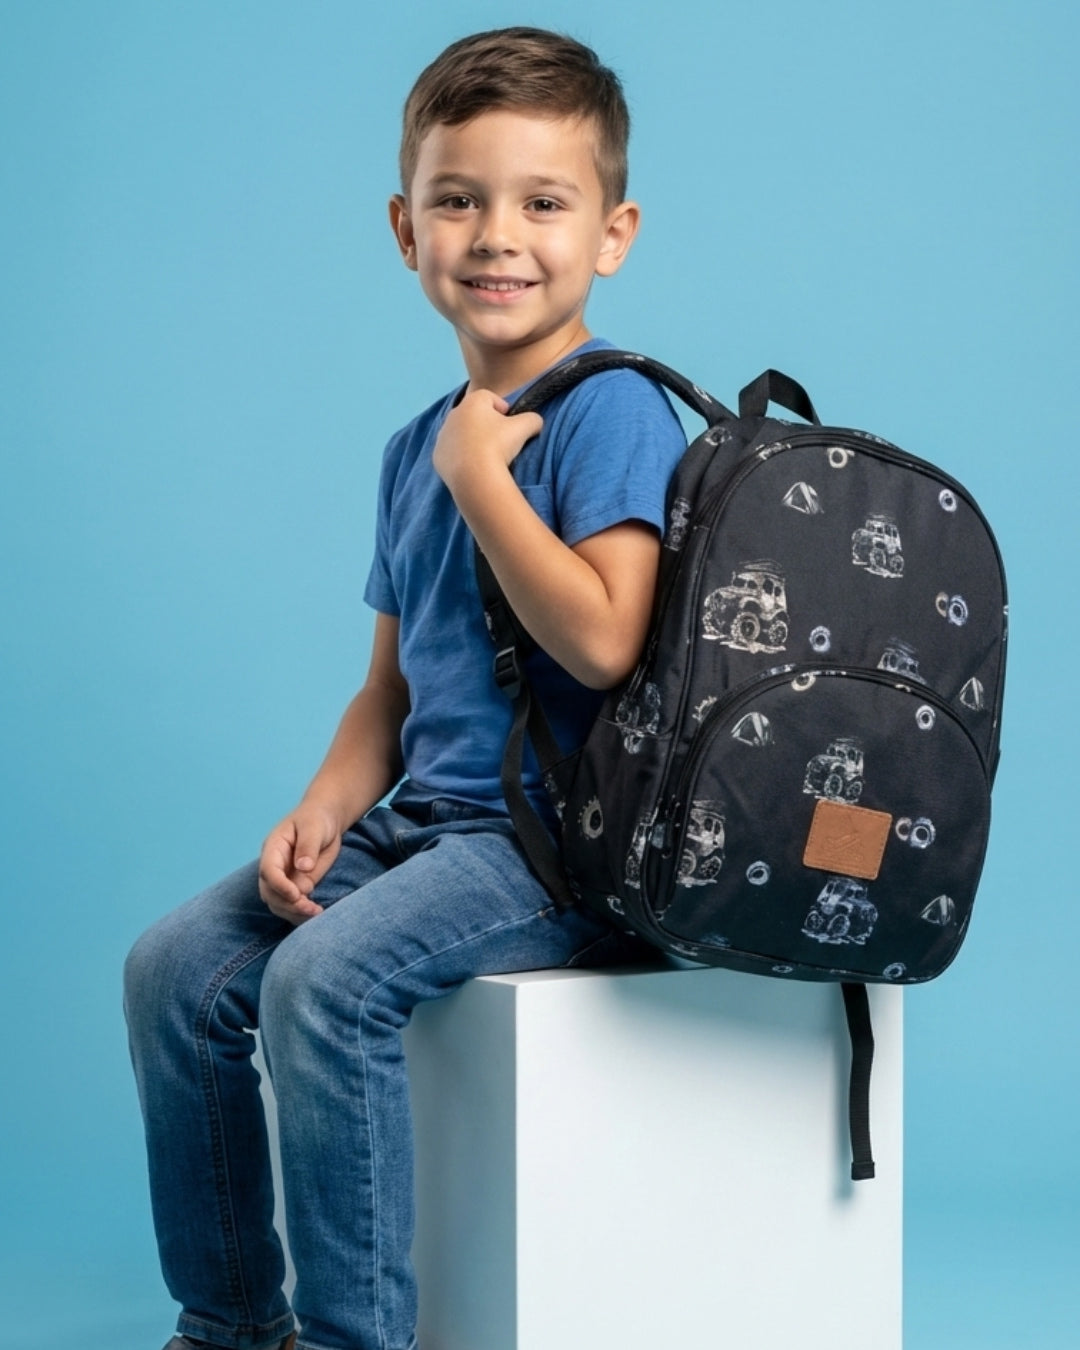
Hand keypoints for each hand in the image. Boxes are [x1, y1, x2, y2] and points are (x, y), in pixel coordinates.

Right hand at [258, 801, 341, 924]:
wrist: (325, 820)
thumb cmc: (316, 819)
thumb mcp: (314, 826)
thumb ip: (308, 846)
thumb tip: (303, 867)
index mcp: (274, 848)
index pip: (268, 871)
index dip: (279, 885)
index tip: (296, 895)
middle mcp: (274, 867)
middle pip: (270, 892)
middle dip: (288, 904)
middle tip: (311, 909)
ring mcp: (284, 879)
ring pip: (278, 904)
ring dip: (294, 913)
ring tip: (316, 913)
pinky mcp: (297, 887)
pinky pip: (292, 906)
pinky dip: (301, 914)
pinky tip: (317, 914)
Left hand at [431, 389, 543, 494]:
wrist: (474, 476)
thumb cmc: (499, 445)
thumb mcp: (526, 427)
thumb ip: (533, 419)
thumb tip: (535, 421)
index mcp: (473, 402)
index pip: (489, 397)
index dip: (502, 408)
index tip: (510, 424)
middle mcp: (454, 414)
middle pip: (473, 415)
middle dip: (485, 424)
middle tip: (499, 441)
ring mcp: (443, 435)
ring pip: (460, 433)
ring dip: (471, 440)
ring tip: (485, 456)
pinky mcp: (437, 455)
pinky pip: (452, 452)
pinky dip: (461, 456)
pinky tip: (472, 467)